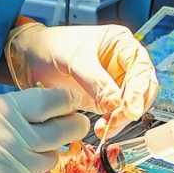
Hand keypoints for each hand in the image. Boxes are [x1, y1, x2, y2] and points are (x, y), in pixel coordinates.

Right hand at [0, 88, 89, 172]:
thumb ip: (14, 110)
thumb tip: (53, 108)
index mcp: (3, 112)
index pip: (52, 102)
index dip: (68, 101)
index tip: (74, 103)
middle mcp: (14, 138)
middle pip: (64, 130)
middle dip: (76, 126)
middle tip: (77, 125)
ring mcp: (15, 168)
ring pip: (52, 159)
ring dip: (45, 157)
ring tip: (20, 157)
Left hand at [5, 23, 158, 137]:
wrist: (30, 59)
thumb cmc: (52, 47)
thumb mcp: (75, 60)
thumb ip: (96, 81)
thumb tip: (117, 103)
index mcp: (122, 44)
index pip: (141, 68)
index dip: (139, 90)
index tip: (131, 110)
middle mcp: (124, 63)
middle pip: (143, 88)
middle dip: (133, 107)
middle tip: (118, 120)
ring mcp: (117, 82)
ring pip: (133, 104)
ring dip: (123, 118)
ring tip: (106, 127)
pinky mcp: (107, 99)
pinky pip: (118, 113)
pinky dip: (114, 123)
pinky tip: (103, 128)